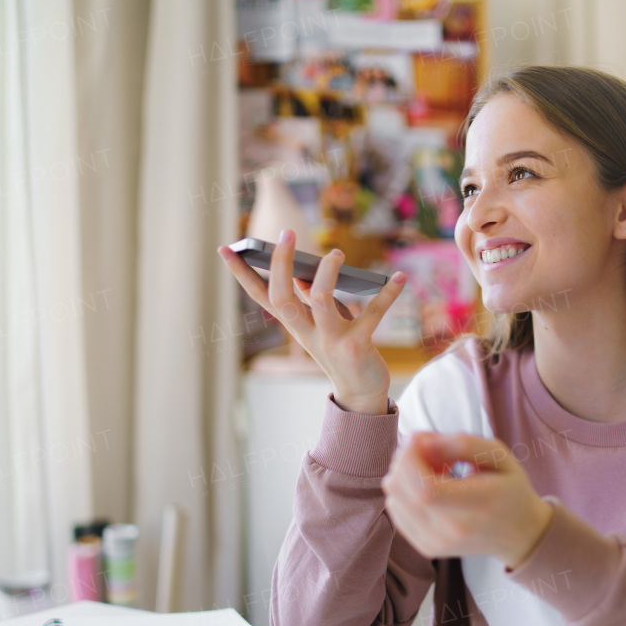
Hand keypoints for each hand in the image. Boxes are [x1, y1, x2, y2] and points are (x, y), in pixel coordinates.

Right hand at [219, 229, 407, 414]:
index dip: (241, 275)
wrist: (360, 392)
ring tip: (336, 253)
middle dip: (282, 265)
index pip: (260, 297)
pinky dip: (388, 294)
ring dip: (327, 274)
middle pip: (283, 298)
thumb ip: (308, 300)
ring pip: (320, 302)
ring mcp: (331, 341)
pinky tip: (400, 277)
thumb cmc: (338, 350)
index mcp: (294, 325)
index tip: (225, 249)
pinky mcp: (357, 346)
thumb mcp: (318, 325)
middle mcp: (306, 333)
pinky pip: (372, 315)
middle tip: (287, 233)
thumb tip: (302, 272)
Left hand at [381, 433, 554, 568]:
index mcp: (475, 507)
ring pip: (393, 499)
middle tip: (431, 450)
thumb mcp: (499, 455)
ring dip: (405, 476)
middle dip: (405, 460)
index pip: (423, 487)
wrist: (520, 533)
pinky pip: (396, 512)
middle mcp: (451, 531)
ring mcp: (435, 543)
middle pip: (399, 490)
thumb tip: (422, 442)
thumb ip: (462, 444)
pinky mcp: (425, 547)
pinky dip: (405, 493)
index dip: (410, 457)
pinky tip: (429, 487)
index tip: (420, 438)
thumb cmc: (510, 489)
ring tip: (435, 471)